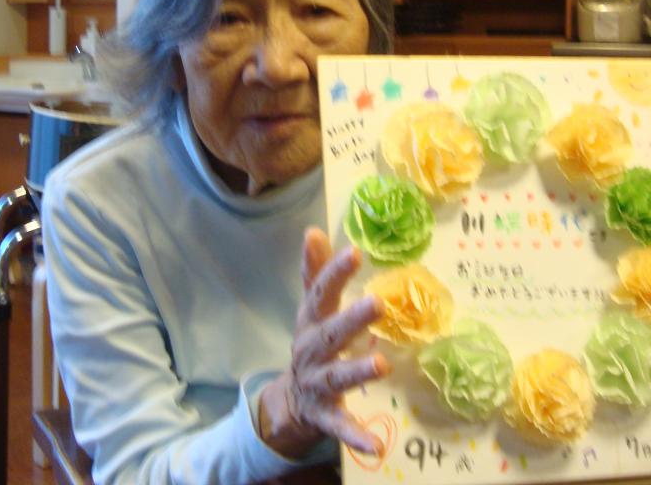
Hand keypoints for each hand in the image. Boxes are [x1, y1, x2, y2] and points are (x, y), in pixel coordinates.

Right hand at [258, 228, 389, 458]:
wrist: (292, 400)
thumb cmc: (312, 343)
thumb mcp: (310, 308)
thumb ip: (314, 272)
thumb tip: (313, 230)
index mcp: (311, 322)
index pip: (321, 293)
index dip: (335, 272)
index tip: (355, 252)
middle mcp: (312, 351)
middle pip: (331, 334)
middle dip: (352, 320)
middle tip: (378, 303)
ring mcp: (318, 384)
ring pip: (337, 377)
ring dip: (357, 370)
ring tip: (382, 365)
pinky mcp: (326, 416)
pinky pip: (342, 427)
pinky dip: (357, 435)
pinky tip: (378, 444)